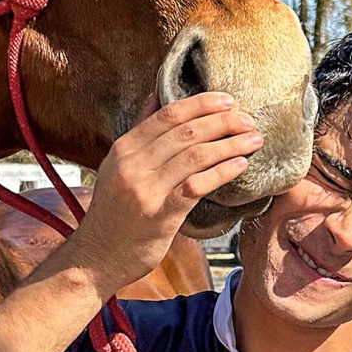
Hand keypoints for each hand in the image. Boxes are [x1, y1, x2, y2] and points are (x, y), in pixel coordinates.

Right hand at [69, 94, 263, 297]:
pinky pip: (197, 185)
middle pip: (186, 132)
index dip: (201, 104)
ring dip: (230, 145)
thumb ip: (140, 133)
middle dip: (223, 122)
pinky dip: (222, 172)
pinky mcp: (161, 214)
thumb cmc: (114, 212)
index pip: (168, 115)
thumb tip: (157, 95)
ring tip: (254, 140)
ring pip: (196, 155)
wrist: (97, 257)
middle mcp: (133, 164)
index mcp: (124, 148)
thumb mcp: (117, 167)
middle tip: (249, 120)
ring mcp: (146, 189)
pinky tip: (241, 165)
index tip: (228, 100)